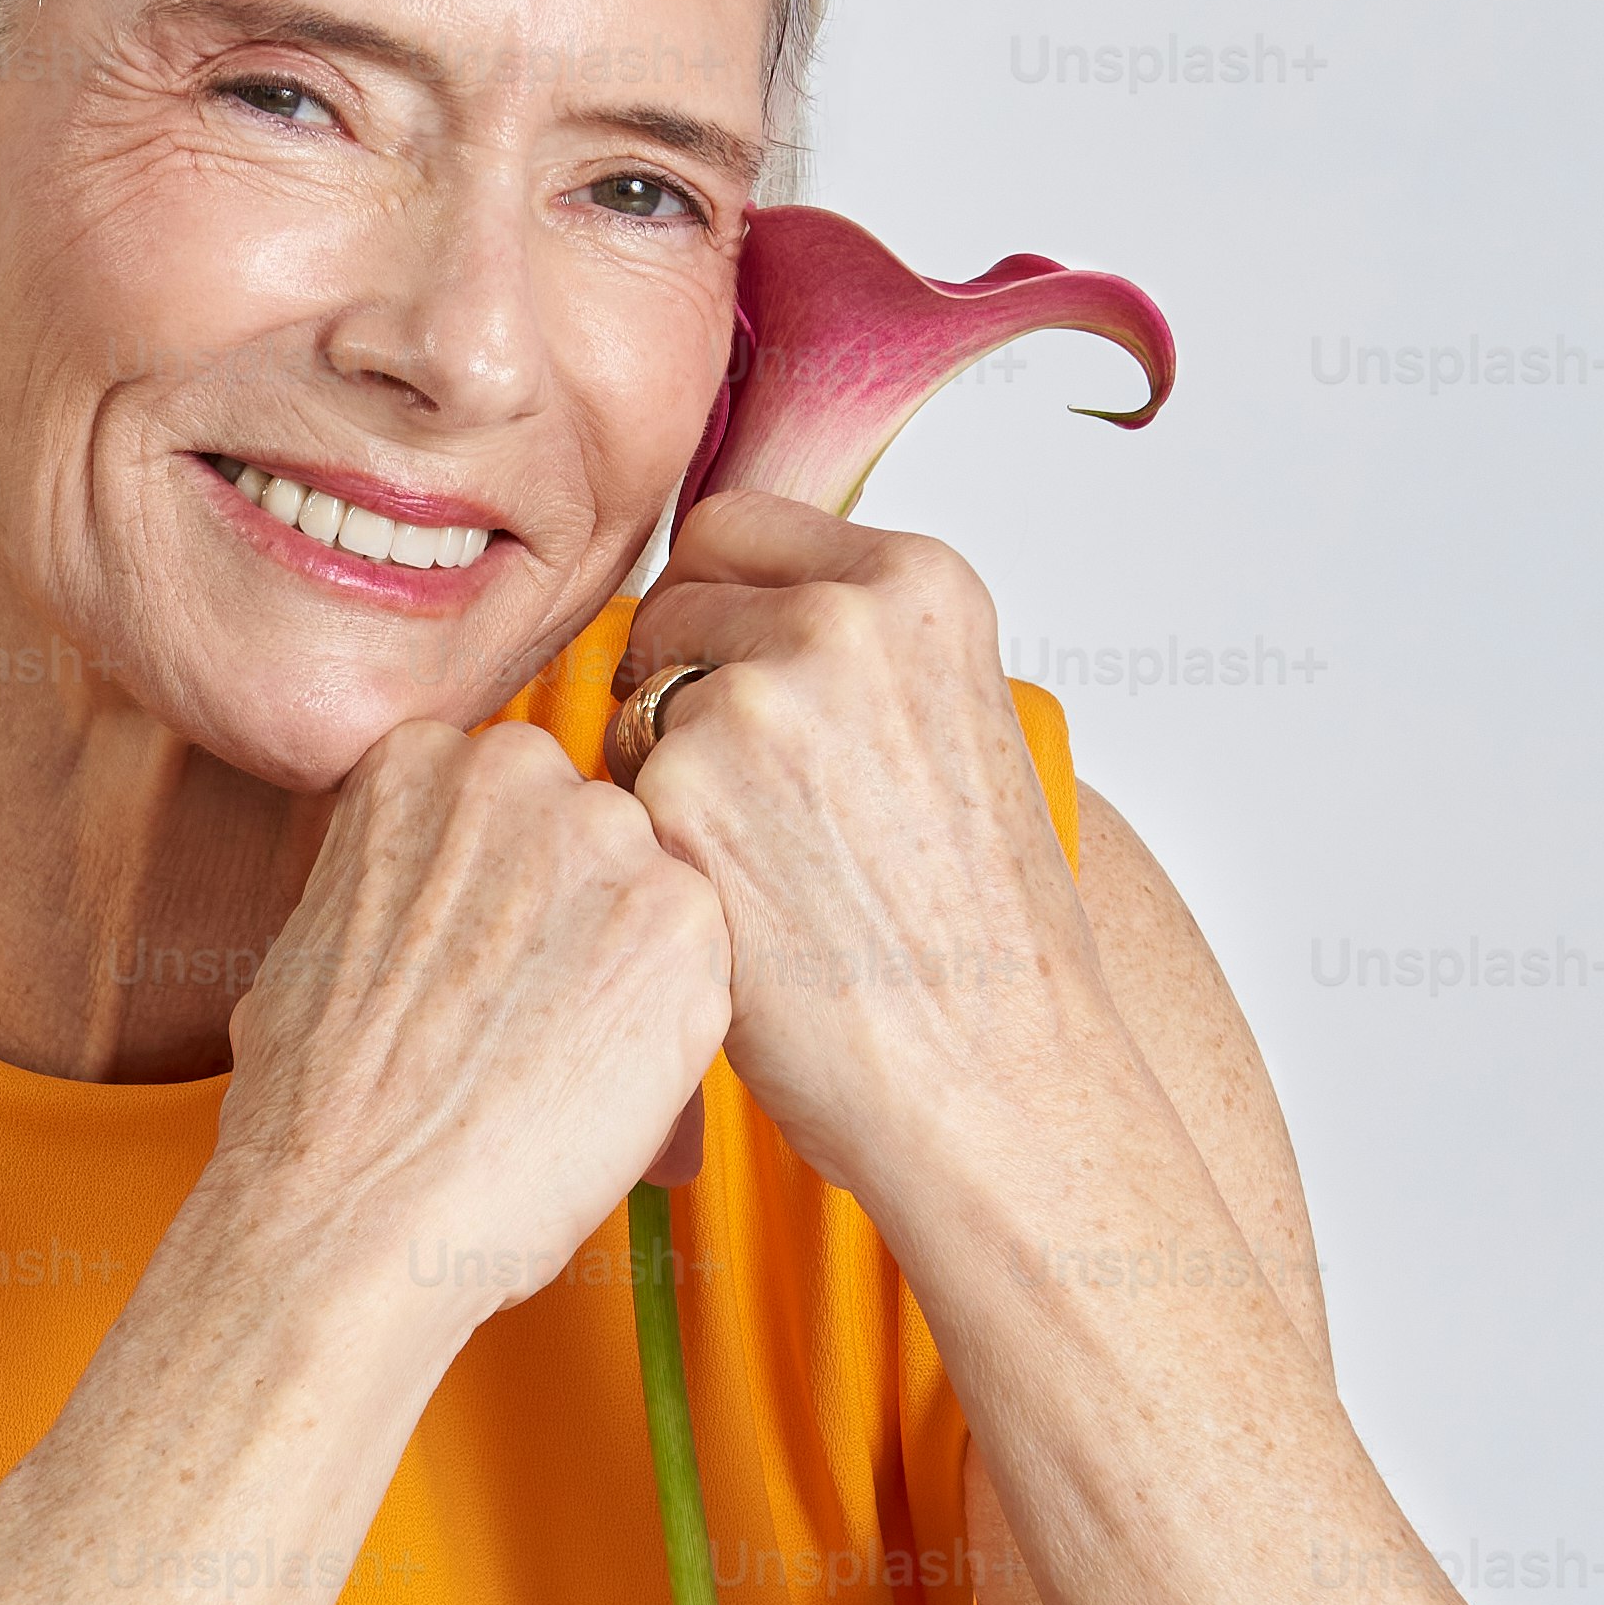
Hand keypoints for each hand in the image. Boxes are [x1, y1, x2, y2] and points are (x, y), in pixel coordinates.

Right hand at [206, 719, 728, 1330]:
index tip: (486, 950)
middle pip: (590, 829)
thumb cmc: (318, 1101)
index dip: (508, 888)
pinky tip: (594, 1084)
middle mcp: (521, 772)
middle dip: (576, 915)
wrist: (350, 1209)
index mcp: (422, 758)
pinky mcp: (685, 929)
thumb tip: (469, 895)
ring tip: (556, 1057)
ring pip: (652, 896)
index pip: (513, 795)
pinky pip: (700, 971)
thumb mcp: (326, 926)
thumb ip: (416, 874)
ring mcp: (610, 843)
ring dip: (626, 971)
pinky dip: (667, 1033)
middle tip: (529, 1012)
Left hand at [617, 493, 1111, 1209]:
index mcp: (920, 584)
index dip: (716, 607)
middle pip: (671, 601)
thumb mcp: (957, 726)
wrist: (991, 1078)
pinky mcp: (678, 793)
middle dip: (679, 683)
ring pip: (633, 698)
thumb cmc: (980, 938)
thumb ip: (857, 647)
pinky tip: (731, 914)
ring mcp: (754, 699)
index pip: (735, 527)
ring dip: (660, 769)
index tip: (736, 680)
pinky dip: (647, 850)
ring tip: (760, 869)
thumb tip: (738, 608)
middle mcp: (839, 617)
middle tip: (747, 800)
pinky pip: (611, 792)